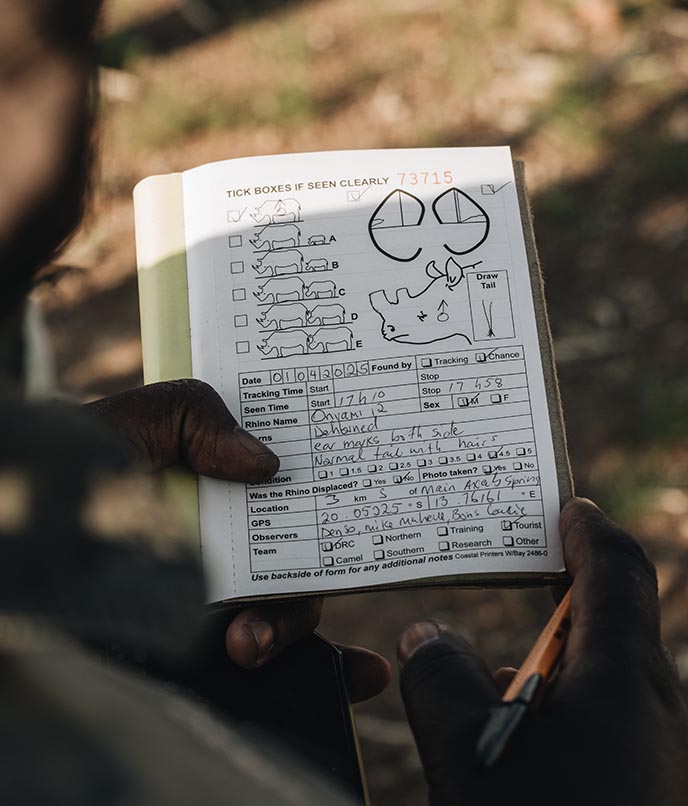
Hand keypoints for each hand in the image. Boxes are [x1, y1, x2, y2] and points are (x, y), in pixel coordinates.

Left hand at [86, 380, 390, 699]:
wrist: (27, 515)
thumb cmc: (81, 457)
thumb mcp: (145, 416)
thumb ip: (199, 414)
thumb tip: (267, 464)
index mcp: (230, 492)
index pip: (295, 500)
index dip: (332, 502)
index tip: (357, 508)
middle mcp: (231, 542)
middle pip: (300, 564)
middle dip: (301, 589)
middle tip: (270, 602)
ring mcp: (215, 592)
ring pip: (284, 614)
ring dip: (289, 630)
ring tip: (248, 644)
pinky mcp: (195, 633)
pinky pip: (264, 654)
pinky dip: (312, 669)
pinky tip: (341, 674)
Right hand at [397, 498, 687, 804]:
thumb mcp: (467, 752)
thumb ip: (440, 677)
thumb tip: (427, 635)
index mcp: (624, 677)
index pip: (616, 571)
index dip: (588, 531)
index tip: (568, 506)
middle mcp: (650, 705)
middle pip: (611, 616)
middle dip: (564, 584)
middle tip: (521, 561)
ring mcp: (649, 748)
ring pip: (601, 672)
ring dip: (552, 651)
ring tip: (498, 656)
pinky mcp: (637, 779)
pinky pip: (600, 714)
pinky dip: (555, 696)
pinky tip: (514, 723)